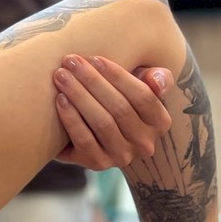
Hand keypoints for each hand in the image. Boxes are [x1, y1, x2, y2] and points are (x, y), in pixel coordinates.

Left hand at [53, 54, 173, 169]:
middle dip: (92, 81)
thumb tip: (157, 81)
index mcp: (160, 122)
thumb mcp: (140, 84)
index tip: (94, 58)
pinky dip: (71, 118)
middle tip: (71, 62)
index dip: (118, 76)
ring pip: (102, 123)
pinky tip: (60, 99)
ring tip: (61, 76)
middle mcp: (145, 143)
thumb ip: (154, 78)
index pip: (143, 96)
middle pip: (120, 108)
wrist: (92, 128)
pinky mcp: (98, 163)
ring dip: (79, 96)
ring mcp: (122, 156)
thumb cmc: (117, 97)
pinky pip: (84, 139)